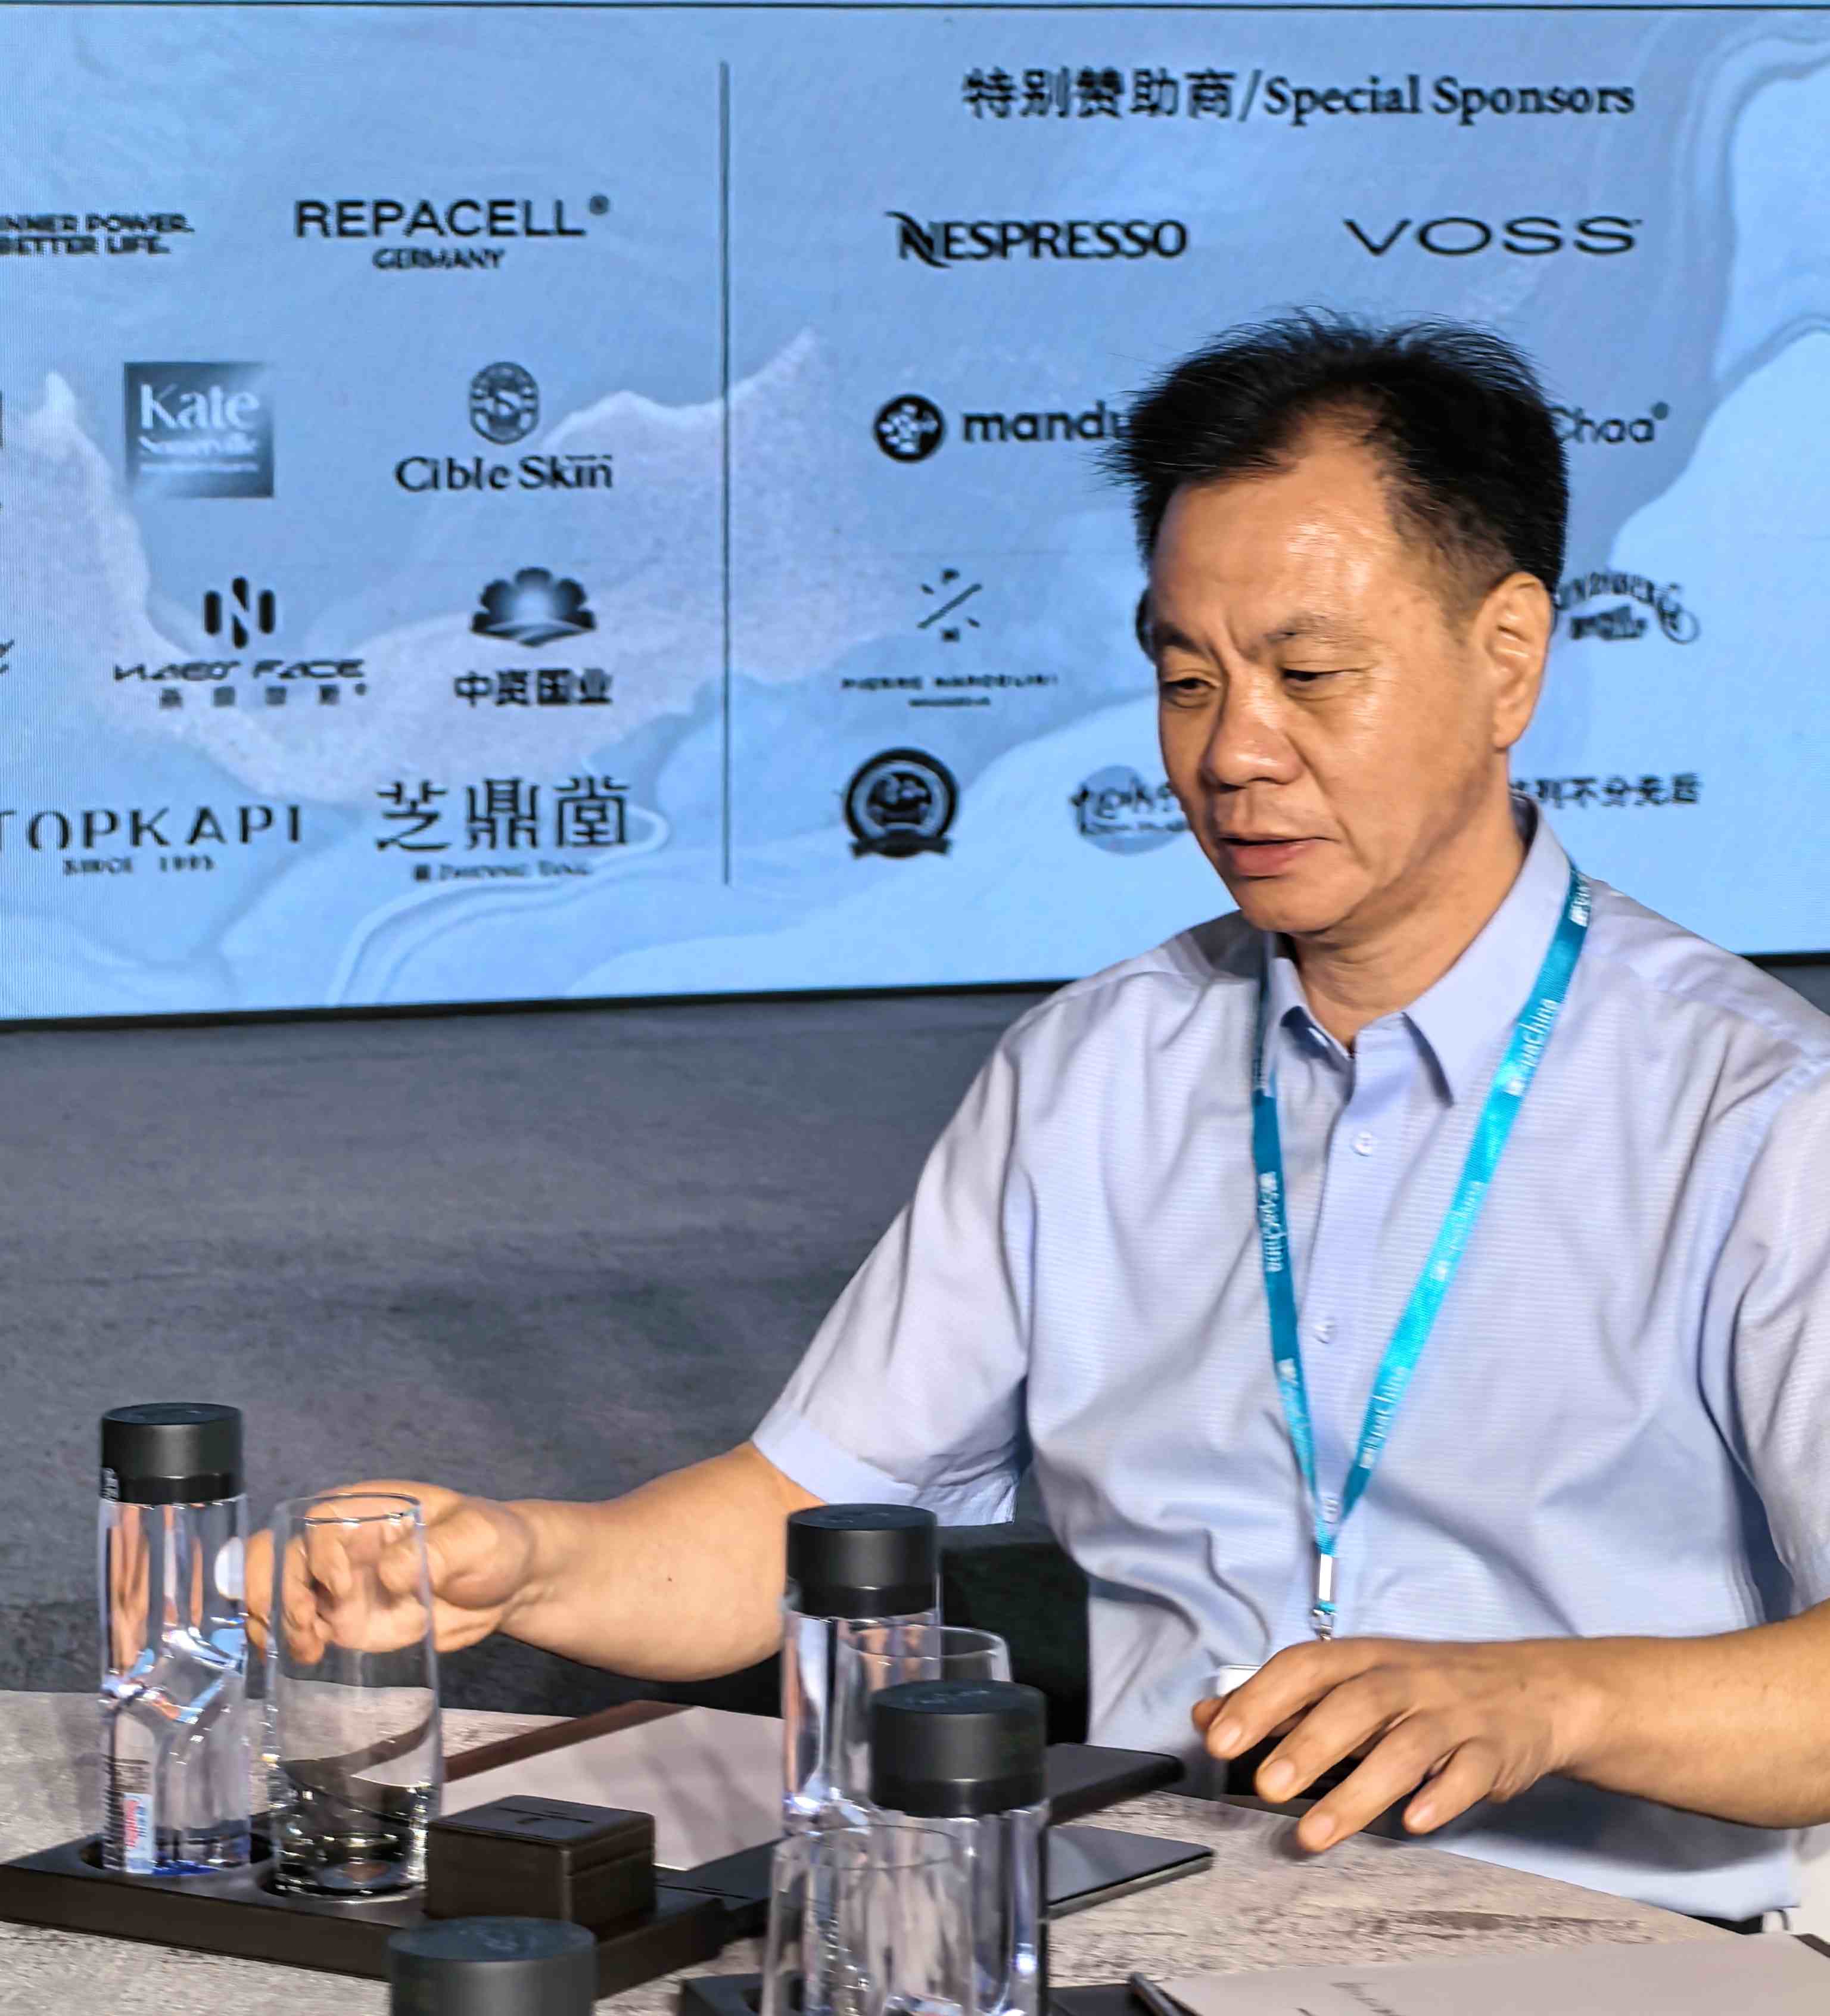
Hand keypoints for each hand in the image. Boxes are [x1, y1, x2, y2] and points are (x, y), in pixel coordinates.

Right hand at [246, 1481, 539, 1657]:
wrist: (504, 1587)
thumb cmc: (491, 1543)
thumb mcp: (475, 1539)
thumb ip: (437, 1551)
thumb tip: (388, 1573)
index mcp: (367, 1509)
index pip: (317, 1523)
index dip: (318, 1555)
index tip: (341, 1585)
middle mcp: (341, 1544)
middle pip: (277, 1553)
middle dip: (272, 1589)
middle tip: (306, 1623)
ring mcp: (337, 1583)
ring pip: (275, 1591)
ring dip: (275, 1620)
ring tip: (308, 1646)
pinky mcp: (343, 1619)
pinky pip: (298, 1626)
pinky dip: (290, 1641)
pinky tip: (311, 1655)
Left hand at [1192, 1636, 1599, 1852]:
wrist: (1531, 1690)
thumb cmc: (1424, 1689)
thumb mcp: (1353, 1682)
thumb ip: (1282, 1701)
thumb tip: (1209, 1717)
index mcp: (1365, 1658)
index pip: (1305, 1667)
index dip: (1261, 1699)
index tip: (1220, 1738)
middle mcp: (1408, 1680)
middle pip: (1355, 1704)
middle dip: (1307, 1744)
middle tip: (1265, 1786)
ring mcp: (1453, 1715)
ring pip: (1407, 1747)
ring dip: (1358, 1790)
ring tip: (1314, 1833)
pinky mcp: (1493, 1751)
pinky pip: (1468, 1773)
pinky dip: (1441, 1795)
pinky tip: (1413, 1821)